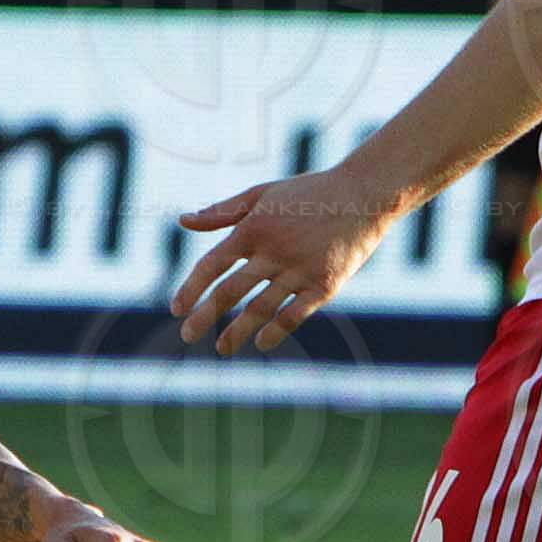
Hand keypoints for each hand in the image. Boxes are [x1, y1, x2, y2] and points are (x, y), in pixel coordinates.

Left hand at [172, 163, 397, 354]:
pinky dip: (276, 331)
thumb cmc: (308, 193)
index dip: (192, 287)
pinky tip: (261, 342)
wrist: (365, 194)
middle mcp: (274, 251)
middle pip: (231, 290)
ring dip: (238, 331)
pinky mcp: (326, 284)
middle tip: (187, 335)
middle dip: (206, 316)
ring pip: (261, 308)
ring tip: (222, 348)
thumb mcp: (262, 194)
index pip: (213, 263)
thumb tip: (183, 221)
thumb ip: (222, 212)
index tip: (177, 309)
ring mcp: (300, 269)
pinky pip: (295, 314)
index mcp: (254, 227)